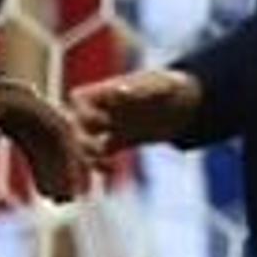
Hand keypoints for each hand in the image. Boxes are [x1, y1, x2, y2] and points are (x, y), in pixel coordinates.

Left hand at [0, 75, 88, 201]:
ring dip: (57, 176)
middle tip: (69, 196)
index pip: (59, 130)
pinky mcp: (23, 135)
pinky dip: (44, 174)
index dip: (67, 153)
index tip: (69, 176)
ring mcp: (31, 126)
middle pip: (60, 145)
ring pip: (52, 154)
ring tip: (61, 201)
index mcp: (29, 106)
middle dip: (66, 171)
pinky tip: (45, 194)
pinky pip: (39, 156)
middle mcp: (36, 117)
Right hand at [70, 67, 203, 156]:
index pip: (78, 98)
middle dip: (82, 135)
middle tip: (99, 147)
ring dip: (88, 153)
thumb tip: (120, 91)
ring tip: (103, 162)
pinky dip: (99, 164)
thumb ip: (141, 89)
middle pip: (76, 122)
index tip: (103, 121)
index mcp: (105, 91)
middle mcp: (101, 108)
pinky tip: (109, 170)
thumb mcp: (160, 85)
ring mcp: (107, 126)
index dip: (84, 111)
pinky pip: (99, 155)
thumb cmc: (167, 87)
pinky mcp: (116, 142)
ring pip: (84, 141)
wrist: (181, 102)